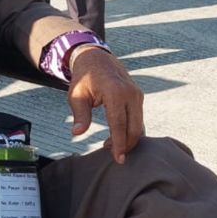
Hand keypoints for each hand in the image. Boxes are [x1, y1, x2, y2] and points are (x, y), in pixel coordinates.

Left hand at [66, 45, 144, 163]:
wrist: (96, 59)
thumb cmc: (84, 78)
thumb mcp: (77, 95)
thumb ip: (80, 115)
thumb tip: (77, 133)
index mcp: (114, 91)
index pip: (119, 123)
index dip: (119, 143)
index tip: (117, 159)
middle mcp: (130, 92)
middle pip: (134, 127)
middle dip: (126, 145)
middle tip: (114, 156)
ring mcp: (137, 94)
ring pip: (139, 124)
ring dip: (129, 139)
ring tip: (112, 146)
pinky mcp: (138, 96)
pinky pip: (139, 118)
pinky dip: (131, 130)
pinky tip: (119, 136)